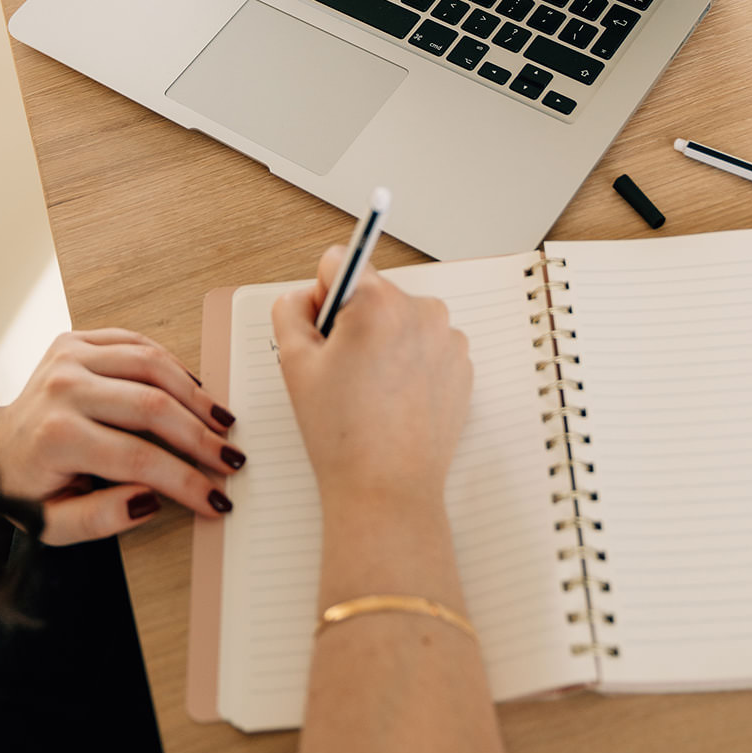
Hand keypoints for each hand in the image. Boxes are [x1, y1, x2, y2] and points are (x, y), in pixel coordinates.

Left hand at [0, 328, 243, 543]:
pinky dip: (173, 365)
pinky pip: (138, 342)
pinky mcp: (76, 340)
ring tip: (223, 422)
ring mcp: (69, 357)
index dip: (186, 480)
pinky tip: (194, 390)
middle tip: (232, 459)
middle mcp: (63, 388)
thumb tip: (151, 499)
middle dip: (202, 438)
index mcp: (55, 436)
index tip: (216, 498)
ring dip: (196, 395)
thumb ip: (101, 519)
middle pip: (153, 407)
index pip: (139, 459)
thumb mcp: (51, 524)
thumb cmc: (23, 486)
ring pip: (153, 365)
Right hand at [271, 248, 470, 519]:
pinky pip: (426, 345)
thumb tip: (306, 294)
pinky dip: (409, 362)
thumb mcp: (293, 363)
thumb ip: (290, 310)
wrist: (387, 489)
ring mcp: (447, 337)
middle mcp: (420, 309)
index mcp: (377, 301)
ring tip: (371, 392)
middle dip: (353, 321)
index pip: (339, 262)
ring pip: (399, 319)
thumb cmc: (341, 433)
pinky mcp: (462, 364)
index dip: (321, 298)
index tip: (324, 334)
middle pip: (372, 292)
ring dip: (383, 341)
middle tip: (343, 373)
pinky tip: (395, 400)